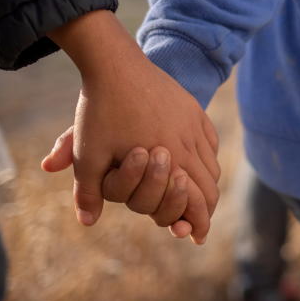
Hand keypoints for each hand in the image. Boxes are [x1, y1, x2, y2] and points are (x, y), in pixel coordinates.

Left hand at [41, 11, 220, 242]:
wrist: (115, 64)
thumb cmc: (99, 111)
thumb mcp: (87, 155)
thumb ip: (88, 191)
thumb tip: (87, 222)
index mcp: (168, 158)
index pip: (197, 200)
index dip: (198, 222)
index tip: (196, 236)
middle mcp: (188, 142)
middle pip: (210, 186)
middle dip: (205, 208)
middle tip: (198, 222)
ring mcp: (193, 123)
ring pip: (212, 164)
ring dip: (206, 183)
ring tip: (195, 194)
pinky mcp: (192, 108)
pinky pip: (209, 141)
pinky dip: (206, 158)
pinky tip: (195, 162)